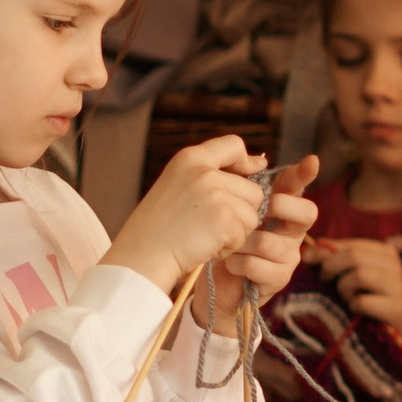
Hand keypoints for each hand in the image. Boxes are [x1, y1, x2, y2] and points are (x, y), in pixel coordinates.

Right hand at [103, 135, 268, 295]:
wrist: (140, 257)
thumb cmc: (158, 228)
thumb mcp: (178, 186)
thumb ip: (210, 175)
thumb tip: (260, 165)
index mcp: (190, 158)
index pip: (233, 145)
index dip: (247, 159)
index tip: (256, 168)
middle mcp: (204, 171)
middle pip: (253, 190)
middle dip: (240, 212)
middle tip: (209, 226)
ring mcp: (215, 194)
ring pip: (252, 214)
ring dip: (236, 231)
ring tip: (205, 236)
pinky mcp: (224, 218)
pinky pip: (244, 234)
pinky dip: (229, 247)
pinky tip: (205, 247)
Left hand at [205, 156, 319, 318]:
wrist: (212, 282)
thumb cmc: (222, 239)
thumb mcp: (229, 208)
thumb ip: (242, 184)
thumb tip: (258, 161)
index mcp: (281, 209)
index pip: (296, 187)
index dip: (305, 174)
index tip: (312, 161)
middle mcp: (291, 230)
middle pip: (308, 212)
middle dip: (284, 206)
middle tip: (262, 208)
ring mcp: (289, 256)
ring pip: (268, 241)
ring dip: (241, 243)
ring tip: (227, 246)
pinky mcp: (279, 278)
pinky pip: (256, 265)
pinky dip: (236, 263)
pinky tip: (229, 264)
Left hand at [314, 235, 401, 366]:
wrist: (399, 328)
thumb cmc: (369, 297)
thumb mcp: (354, 273)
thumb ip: (334, 259)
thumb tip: (307, 250)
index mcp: (384, 252)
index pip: (350, 244)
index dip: (325, 251)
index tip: (308, 260)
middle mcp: (394, 264)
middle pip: (354, 256)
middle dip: (331, 268)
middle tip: (325, 280)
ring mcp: (397, 285)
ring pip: (359, 275)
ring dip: (344, 288)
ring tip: (345, 297)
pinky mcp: (396, 307)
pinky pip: (363, 301)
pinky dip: (353, 306)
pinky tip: (355, 309)